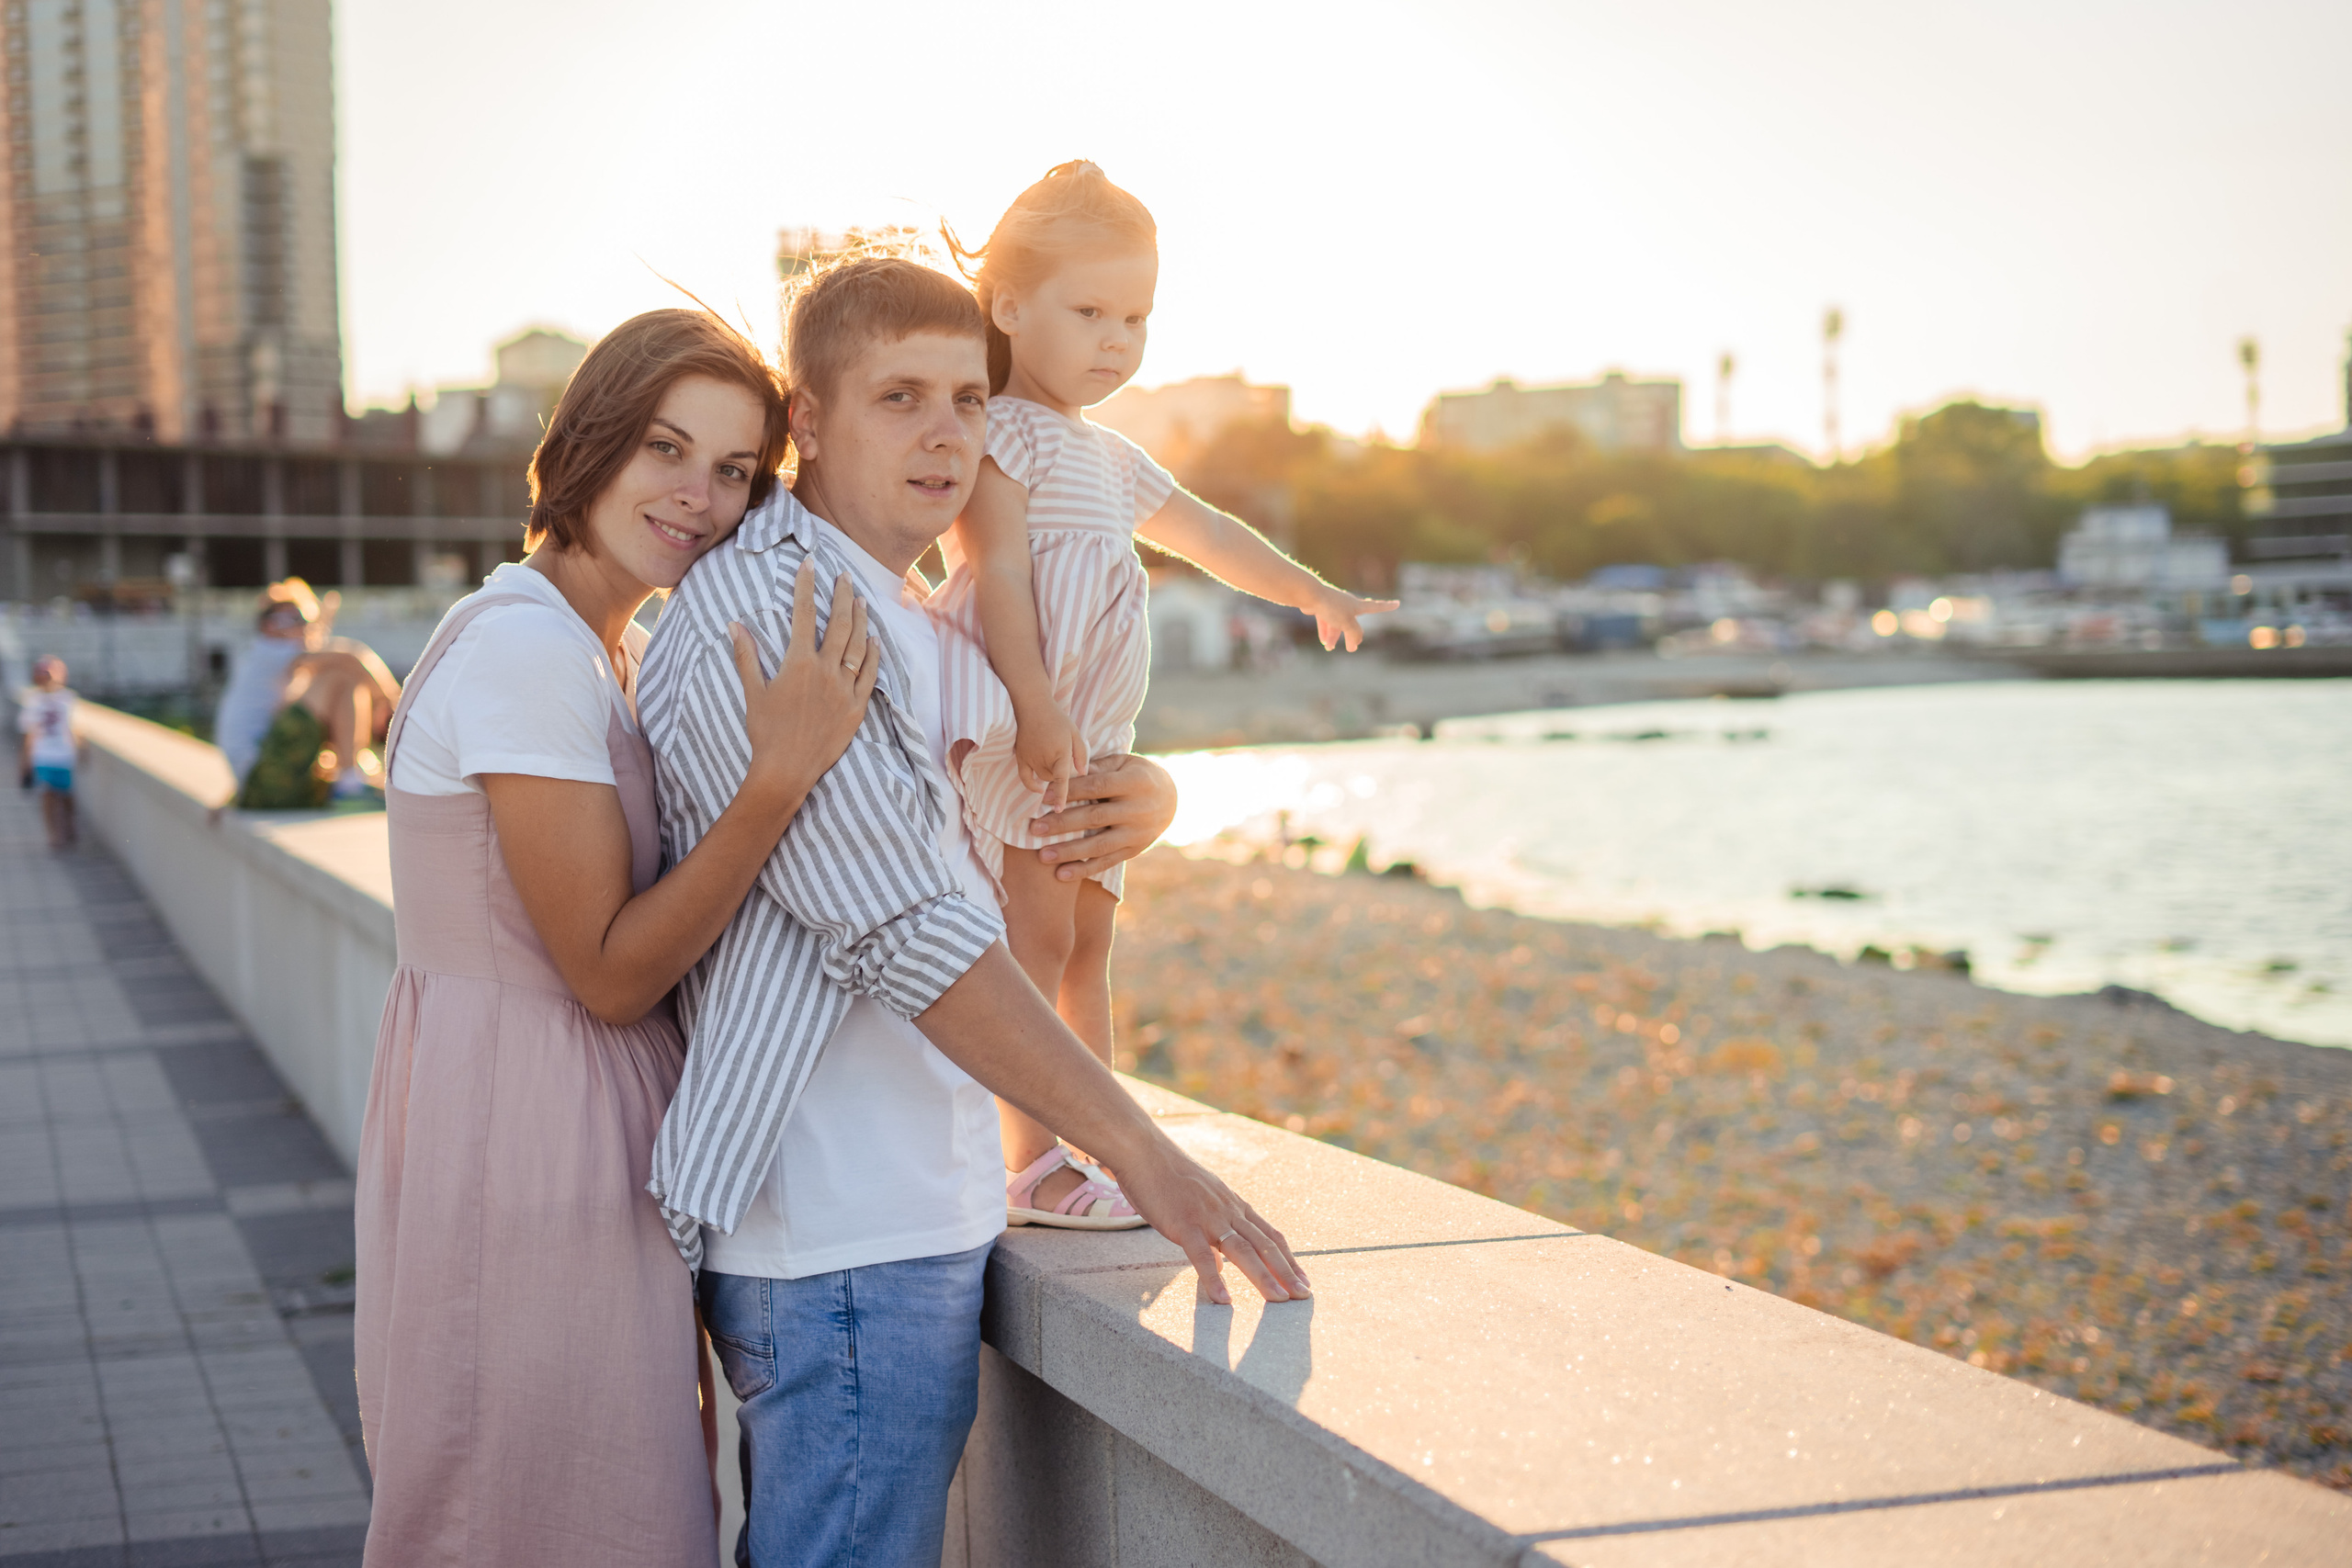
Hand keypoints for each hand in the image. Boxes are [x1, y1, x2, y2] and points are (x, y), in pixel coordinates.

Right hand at [730, 559, 877, 810]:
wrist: (786, 770)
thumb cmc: (765, 732)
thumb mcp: (753, 692)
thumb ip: (746, 655)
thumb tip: (734, 625)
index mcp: (798, 664)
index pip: (803, 614)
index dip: (807, 586)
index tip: (811, 564)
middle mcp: (826, 672)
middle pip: (839, 624)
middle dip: (842, 596)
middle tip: (844, 576)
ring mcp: (844, 689)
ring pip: (859, 646)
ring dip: (861, 620)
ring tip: (862, 600)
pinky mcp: (857, 708)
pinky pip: (870, 675)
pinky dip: (875, 655)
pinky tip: (876, 640)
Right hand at [1012, 701, 1089, 810]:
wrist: (1033, 707)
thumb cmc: (1057, 720)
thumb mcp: (1075, 733)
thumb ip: (1080, 754)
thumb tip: (1083, 773)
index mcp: (1060, 752)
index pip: (1061, 779)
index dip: (1061, 795)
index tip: (1059, 810)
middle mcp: (1043, 758)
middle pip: (1053, 778)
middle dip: (1060, 774)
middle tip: (1063, 758)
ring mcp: (1030, 758)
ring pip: (1042, 777)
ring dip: (1049, 774)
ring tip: (1052, 757)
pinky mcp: (1020, 757)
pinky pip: (1025, 778)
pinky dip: (1032, 785)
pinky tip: (1038, 788)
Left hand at [1030, 753, 1176, 881]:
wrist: (1171, 799)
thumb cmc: (1137, 775)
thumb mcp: (1123, 763)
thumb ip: (1098, 767)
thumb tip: (1067, 773)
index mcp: (1135, 783)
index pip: (1098, 787)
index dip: (1071, 792)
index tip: (1044, 798)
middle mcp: (1137, 810)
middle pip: (1095, 818)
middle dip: (1063, 824)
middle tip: (1035, 828)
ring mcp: (1136, 834)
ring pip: (1099, 845)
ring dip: (1069, 852)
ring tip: (1042, 856)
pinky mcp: (1134, 851)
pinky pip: (1107, 862)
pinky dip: (1084, 870)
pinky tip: (1061, 874)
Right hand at [1112, 1131, 1311, 1305]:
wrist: (1143, 1151)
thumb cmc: (1167, 1177)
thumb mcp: (1199, 1202)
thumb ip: (1213, 1231)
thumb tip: (1218, 1263)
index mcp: (1232, 1205)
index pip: (1269, 1234)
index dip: (1288, 1258)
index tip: (1303, 1280)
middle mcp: (1227, 1210)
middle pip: (1264, 1244)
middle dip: (1286, 1272)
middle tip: (1304, 1296)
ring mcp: (1207, 1217)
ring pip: (1242, 1250)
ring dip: (1263, 1277)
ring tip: (1279, 1301)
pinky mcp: (1184, 1224)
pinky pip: (1201, 1256)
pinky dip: (1214, 1279)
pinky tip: (1224, 1300)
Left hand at [1304, 586, 1398, 651]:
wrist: (1310, 595)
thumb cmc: (1331, 607)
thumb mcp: (1347, 623)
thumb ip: (1354, 635)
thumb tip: (1354, 645)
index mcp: (1357, 605)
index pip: (1376, 606)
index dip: (1387, 607)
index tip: (1397, 603)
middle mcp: (1347, 605)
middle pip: (1352, 623)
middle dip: (1351, 635)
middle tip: (1351, 647)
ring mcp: (1335, 606)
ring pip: (1337, 624)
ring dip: (1335, 636)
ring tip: (1329, 648)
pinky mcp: (1323, 608)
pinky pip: (1327, 622)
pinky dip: (1326, 631)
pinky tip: (1324, 641)